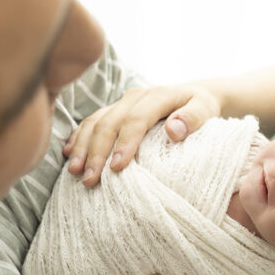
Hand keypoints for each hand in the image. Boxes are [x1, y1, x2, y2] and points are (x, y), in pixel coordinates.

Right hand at [63, 84, 221, 186]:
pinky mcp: (114, 110)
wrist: (194, 95)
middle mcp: (135, 97)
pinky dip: (78, 137)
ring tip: (75, 172)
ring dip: (82, 146)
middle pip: (109, 122)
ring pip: (95, 122)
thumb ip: (194, 118)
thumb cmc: (202, 107)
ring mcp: (121, 103)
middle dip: (96, 151)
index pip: (136, 119)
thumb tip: (174, 130)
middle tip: (90, 179)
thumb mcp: (206, 109)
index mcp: (157, 95)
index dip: (124, 143)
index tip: (117, 167)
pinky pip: (90, 122)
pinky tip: (69, 154)